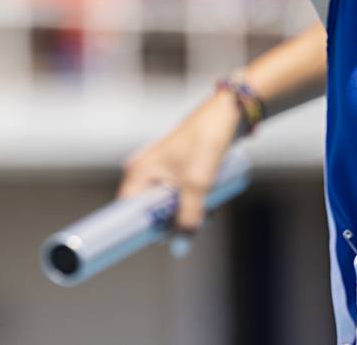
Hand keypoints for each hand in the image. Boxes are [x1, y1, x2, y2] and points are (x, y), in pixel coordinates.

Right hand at [118, 94, 242, 241]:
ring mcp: (161, 169)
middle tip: (194, 223)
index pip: (127, 212)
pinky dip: (192, 200)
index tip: (161, 239)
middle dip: (172, 221)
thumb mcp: (197, 183)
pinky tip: (210, 201)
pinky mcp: (177, 168)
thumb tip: (182, 243)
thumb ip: (188, 215)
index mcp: (139, 172)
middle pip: (150, 210)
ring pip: (168, 203)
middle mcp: (145, 171)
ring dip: (186, 211)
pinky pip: (179, 193)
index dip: (141, 229)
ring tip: (209, 209)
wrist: (229, 112)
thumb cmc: (206, 139)